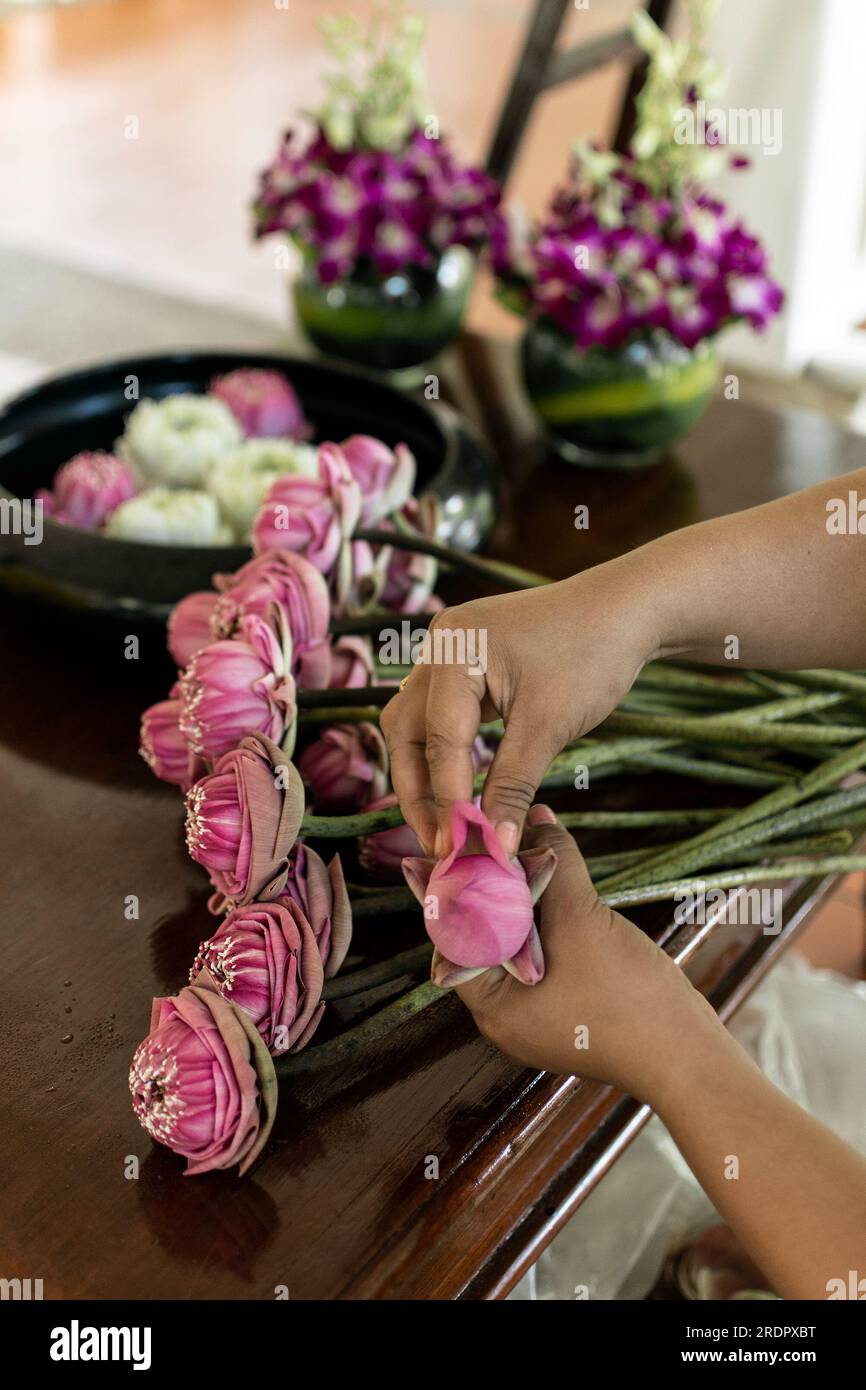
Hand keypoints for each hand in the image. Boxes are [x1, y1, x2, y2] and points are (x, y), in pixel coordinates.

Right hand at [380, 555, 664, 856]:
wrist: (627, 609)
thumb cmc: (593, 655)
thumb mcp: (549, 727)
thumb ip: (512, 786)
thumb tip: (494, 845)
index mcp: (455, 650)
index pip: (438, 740)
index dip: (447, 800)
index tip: (459, 850)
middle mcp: (440, 644)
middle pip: (405, 730)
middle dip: (417, 790)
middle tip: (439, 842)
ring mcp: (450, 650)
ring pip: (417, 723)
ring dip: (427, 774)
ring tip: (448, 824)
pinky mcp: (467, 662)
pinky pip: (441, 713)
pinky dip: (447, 752)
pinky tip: (464, 789)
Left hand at [455, 806, 721, 1104]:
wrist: (689, 1058)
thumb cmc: (628, 1001)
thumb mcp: (583, 922)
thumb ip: (555, 865)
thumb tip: (539, 816)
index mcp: (493, 1007)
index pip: (454, 936)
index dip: (450, 887)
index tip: (443, 846)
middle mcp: (508, 1014)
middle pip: (485, 937)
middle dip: (487, 886)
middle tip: (479, 838)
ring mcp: (541, 1012)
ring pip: (520, 942)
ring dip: (522, 898)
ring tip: (515, 847)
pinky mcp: (572, 1005)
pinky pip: (548, 953)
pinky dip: (548, 917)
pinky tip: (555, 880)